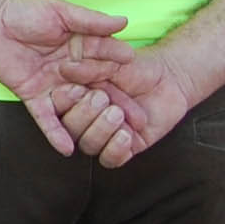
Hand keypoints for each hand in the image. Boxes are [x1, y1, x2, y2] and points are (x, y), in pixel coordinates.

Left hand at [0, 0, 138, 155]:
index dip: (124, 72)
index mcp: (80, 48)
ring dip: (92, 121)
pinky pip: (45, 117)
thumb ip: (91, 21)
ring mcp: (52, 85)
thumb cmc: (24, 10)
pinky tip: (68, 149)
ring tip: (111, 137)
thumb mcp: (61, 13)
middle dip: (117, 104)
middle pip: (97, 88)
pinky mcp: (32, 96)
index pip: (106, 61)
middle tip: (139, 120)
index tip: (148, 82)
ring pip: (76, 106)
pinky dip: (55, 133)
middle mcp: (70, 70)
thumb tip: (124, 22)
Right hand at [48, 46, 210, 169]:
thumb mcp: (111, 63)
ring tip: (118, 113)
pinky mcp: (124, 148)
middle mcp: (85, 120)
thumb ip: (89, 67)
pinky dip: (115, 149)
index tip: (74, 90)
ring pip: (88, 145)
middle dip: (83, 115)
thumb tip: (64, 68)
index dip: (62, 103)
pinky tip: (127, 134)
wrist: (168, 79)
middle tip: (102, 98)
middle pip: (70, 129)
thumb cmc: (136, 68)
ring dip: (100, 130)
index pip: (56, 107)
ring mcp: (103, 135)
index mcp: (74, 98)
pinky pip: (110, 160)